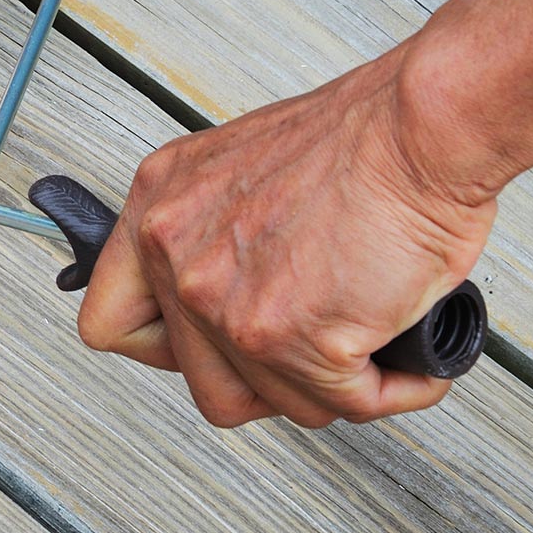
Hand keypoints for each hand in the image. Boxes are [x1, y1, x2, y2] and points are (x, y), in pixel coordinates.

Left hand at [77, 47, 497, 427]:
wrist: (420, 128)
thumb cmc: (360, 138)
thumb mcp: (240, 168)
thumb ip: (211, 232)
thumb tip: (223, 294)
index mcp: (157, 210)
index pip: (112, 322)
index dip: (169, 349)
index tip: (208, 345)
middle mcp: (177, 257)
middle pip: (202, 383)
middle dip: (267, 379)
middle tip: (311, 349)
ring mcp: (228, 305)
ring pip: (275, 403)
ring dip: (328, 388)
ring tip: (365, 345)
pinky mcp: (293, 339)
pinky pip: (346, 404)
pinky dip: (390, 390)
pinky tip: (406, 364)